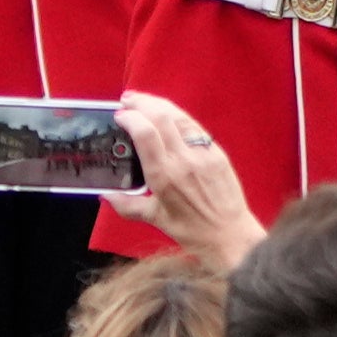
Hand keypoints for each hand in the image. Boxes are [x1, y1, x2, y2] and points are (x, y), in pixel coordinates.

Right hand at [118, 92, 259, 268]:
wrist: (230, 235)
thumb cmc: (192, 231)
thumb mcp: (155, 219)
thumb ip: (127, 205)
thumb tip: (106, 195)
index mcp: (164, 176)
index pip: (145, 133)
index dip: (131, 117)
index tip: (118, 114)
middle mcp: (184, 160)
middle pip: (161, 117)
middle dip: (142, 103)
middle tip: (128, 100)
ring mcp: (203, 154)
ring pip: (180, 117)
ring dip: (160, 104)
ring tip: (144, 101)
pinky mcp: (218, 153)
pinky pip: (195, 127)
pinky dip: (178, 116)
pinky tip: (168, 115)